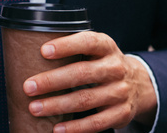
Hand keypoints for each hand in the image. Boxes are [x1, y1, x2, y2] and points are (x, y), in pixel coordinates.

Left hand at [22, 32, 156, 131]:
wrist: (138, 83)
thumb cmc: (103, 63)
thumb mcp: (96, 50)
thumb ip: (74, 49)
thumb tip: (32, 52)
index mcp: (107, 47)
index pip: (88, 42)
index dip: (66, 46)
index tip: (43, 51)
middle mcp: (115, 68)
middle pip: (82, 73)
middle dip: (52, 81)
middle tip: (29, 87)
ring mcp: (120, 92)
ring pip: (86, 99)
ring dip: (57, 105)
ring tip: (35, 108)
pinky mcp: (121, 113)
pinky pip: (96, 122)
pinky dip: (75, 127)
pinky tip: (57, 128)